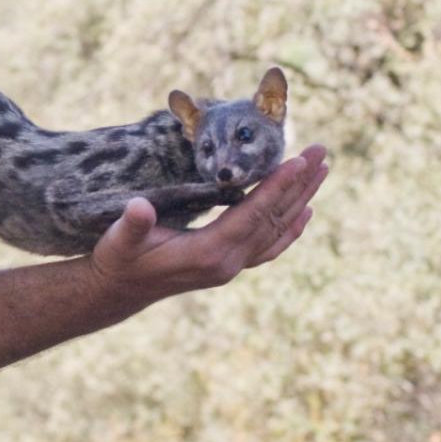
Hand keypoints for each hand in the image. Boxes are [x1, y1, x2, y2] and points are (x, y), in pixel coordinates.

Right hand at [89, 144, 327, 297]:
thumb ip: (131, 224)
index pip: (252, 215)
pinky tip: (304, 212)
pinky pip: (270, 246)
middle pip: (273, 219)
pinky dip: (290, 228)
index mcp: (208, 254)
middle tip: (320, 151)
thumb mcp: (119, 240)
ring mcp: (232, 267)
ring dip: (301, 198)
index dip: (276, 187)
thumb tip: (138, 206)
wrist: (118, 290)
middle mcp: (228, 264)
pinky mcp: (229, 266)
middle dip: (299, 184)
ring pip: (276, 230)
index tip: (298, 161)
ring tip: (322, 169)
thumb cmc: (118, 259)